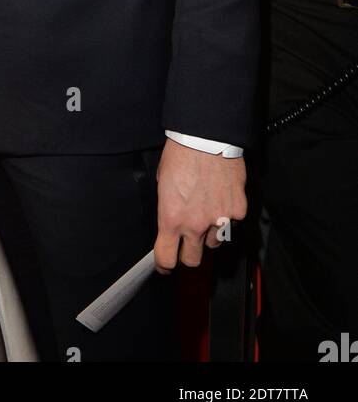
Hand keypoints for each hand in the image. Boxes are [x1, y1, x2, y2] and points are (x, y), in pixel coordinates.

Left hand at [154, 138, 246, 272]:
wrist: (207, 137)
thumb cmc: (181, 155)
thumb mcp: (163, 184)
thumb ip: (168, 209)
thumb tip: (171, 224)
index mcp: (171, 218)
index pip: (166, 259)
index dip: (164, 265)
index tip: (165, 264)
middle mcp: (195, 224)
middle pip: (192, 260)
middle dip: (187, 254)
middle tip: (186, 242)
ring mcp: (219, 220)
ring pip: (214, 244)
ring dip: (208, 235)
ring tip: (205, 212)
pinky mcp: (238, 211)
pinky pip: (232, 225)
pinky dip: (227, 218)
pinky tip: (220, 199)